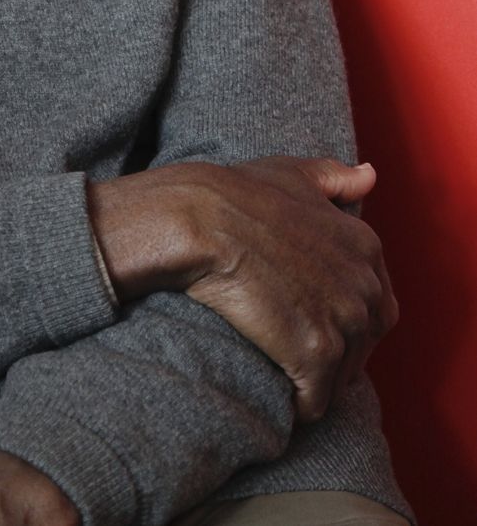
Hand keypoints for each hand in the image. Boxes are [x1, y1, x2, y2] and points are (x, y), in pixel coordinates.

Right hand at [89, 157, 397, 422]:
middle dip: (335, 355)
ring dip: (316, 382)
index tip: (311, 319)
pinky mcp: (316, 353)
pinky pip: (317, 401)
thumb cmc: (238, 193)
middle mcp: (366, 285)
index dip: (342, 317)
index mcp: (367, 245)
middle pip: (365, 345)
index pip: (379, 306)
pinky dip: (299, 405)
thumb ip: (336, 178)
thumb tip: (369, 175)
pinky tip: (277, 394)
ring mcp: (344, 320)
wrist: (200, 219)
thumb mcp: (293, 173)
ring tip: (282, 372)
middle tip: (293, 351)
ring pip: (342, 377)